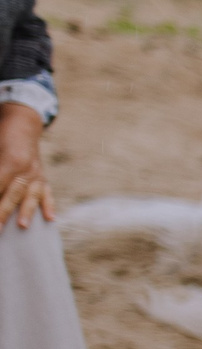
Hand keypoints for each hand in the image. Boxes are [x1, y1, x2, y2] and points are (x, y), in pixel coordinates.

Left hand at [0, 101, 52, 228]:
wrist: (22, 123)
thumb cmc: (2, 137)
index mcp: (11, 161)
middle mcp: (26, 168)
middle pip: (13, 194)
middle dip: (4, 211)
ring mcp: (37, 173)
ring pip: (31, 195)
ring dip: (27, 211)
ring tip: (23, 226)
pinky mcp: (42, 176)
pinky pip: (47, 192)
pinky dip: (49, 205)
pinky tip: (50, 218)